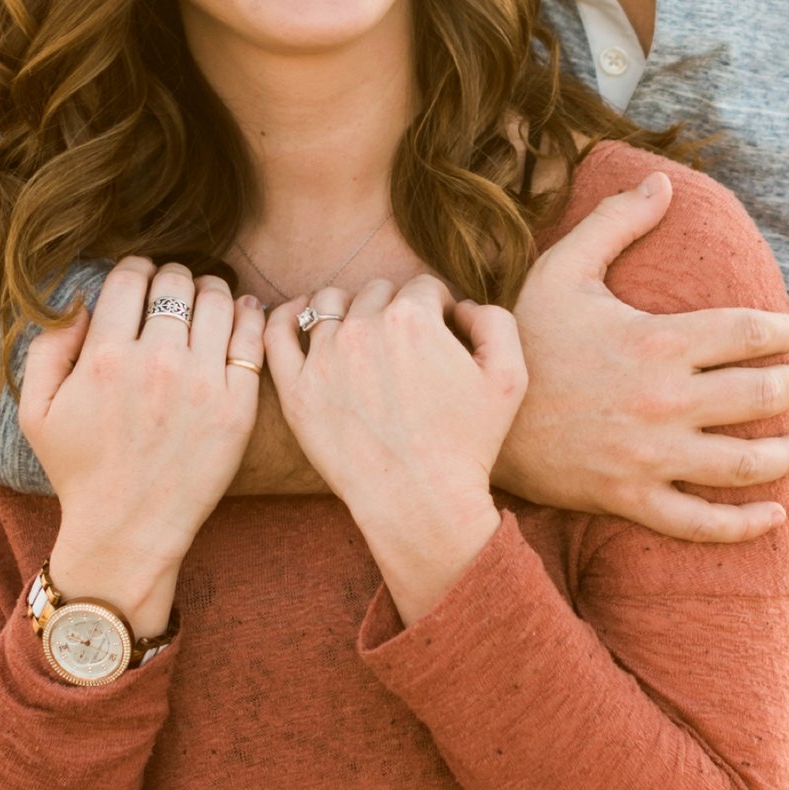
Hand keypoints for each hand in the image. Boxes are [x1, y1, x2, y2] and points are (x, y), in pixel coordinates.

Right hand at [18, 259, 266, 633]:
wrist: (128, 529)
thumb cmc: (79, 470)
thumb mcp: (36, 410)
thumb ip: (48, 346)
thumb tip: (82, 301)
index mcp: (106, 358)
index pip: (131, 277)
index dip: (135, 269)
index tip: (139, 280)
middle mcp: (157, 363)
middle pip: (176, 282)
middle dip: (171, 278)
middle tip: (171, 293)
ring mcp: (202, 384)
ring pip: (218, 300)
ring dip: (209, 291)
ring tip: (203, 302)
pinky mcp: (237, 406)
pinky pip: (252, 338)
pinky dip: (247, 316)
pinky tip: (237, 316)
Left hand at [263, 273, 525, 621]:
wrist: (420, 502)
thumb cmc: (468, 444)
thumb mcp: (510, 377)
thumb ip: (495, 321)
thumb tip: (461, 307)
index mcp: (413, 319)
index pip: (424, 287)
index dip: (438, 307)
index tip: (441, 333)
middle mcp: (363, 329)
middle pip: (378, 292)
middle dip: (395, 309)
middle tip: (405, 345)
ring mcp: (323, 359)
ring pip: (330, 303)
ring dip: (349, 308)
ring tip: (361, 333)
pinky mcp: (296, 389)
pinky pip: (279, 333)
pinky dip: (288, 315)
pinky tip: (301, 314)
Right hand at [498, 173, 788, 539]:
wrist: (474, 416)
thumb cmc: (524, 337)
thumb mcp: (563, 269)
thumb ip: (615, 222)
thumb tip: (660, 180)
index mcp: (657, 342)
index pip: (748, 333)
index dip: (782, 331)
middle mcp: (664, 401)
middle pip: (759, 394)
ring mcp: (651, 455)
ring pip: (744, 461)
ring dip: (788, 451)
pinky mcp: (632, 498)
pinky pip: (701, 521)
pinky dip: (744, 523)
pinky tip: (774, 515)